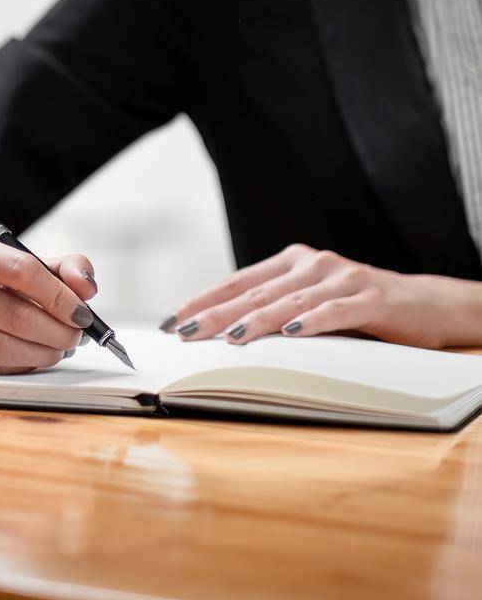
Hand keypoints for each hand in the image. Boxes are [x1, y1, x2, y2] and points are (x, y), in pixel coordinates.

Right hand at [0, 235, 99, 372]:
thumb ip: (64, 267)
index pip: (22, 271)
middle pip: (14, 315)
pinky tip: (34, 356)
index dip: (59, 296)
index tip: (82, 313)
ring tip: (60, 348)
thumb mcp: (22, 259)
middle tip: (76, 336)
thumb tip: (86, 288)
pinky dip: (21, 366)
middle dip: (57, 331)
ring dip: (42, 353)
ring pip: (1, 347)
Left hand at [163, 243, 481, 350]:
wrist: (425, 303)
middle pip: (255, 292)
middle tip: (185, 333)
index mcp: (292, 263)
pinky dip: (311, 322)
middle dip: (216, 314)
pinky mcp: (370, 298)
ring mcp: (342, 278)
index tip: (174, 321)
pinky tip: (290, 333)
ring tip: (228, 336)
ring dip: (256, 319)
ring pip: (289, 301)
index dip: (204, 300)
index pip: (238, 282)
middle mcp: (313, 264)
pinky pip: (334, 311)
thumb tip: (224, 334)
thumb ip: (277, 310)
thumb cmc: (359, 308)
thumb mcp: (312, 304)